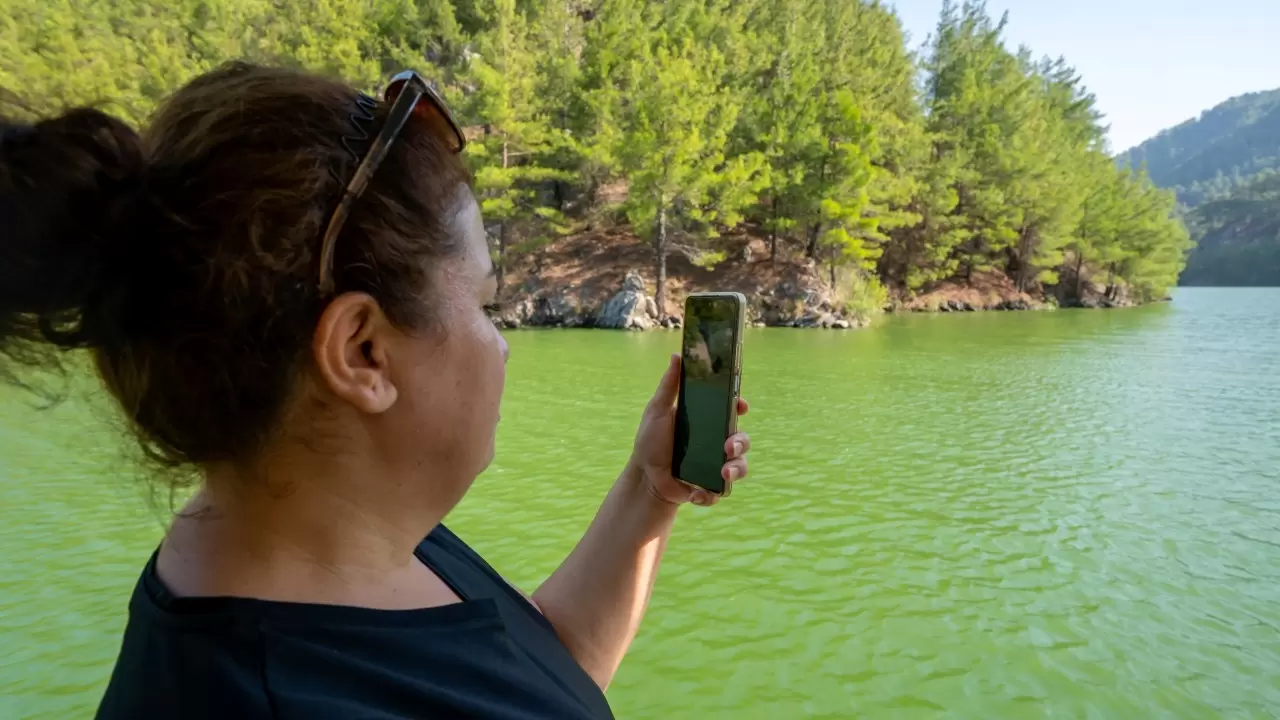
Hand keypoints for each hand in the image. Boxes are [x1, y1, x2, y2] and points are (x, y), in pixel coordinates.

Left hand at [628, 354, 750, 506]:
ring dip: (737, 469)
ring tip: (723, 473)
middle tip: (728, 447)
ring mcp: (715, 465)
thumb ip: (669, 385)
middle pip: (741, 439)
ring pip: (740, 466)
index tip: (741, 405)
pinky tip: (696, 494)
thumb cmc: (650, 442)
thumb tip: (677, 355)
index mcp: (706, 422)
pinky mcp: (710, 487)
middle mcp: (715, 443)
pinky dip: (711, 494)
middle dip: (741, 442)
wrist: (644, 479)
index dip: (739, 406)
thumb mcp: (657, 411)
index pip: (730, 411)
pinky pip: (722, 491)